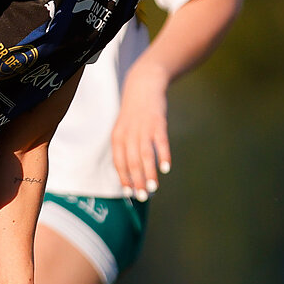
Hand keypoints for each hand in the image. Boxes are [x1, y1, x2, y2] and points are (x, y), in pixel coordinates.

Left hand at [111, 62, 171, 199]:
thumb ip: (126, 148)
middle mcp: (128, 134)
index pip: (119, 163)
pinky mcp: (158, 123)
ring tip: (153, 188)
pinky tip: (165, 168)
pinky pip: (160, 143)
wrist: (143, 86)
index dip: (124, 178)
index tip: (129, 193)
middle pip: (131, 162)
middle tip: (142, 196)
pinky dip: (163, 156)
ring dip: (148, 173)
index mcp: (117, 137)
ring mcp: (143, 128)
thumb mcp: (123, 129)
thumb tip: (131, 172)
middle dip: (136, 181)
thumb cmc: (133, 113)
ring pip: (145, 155)